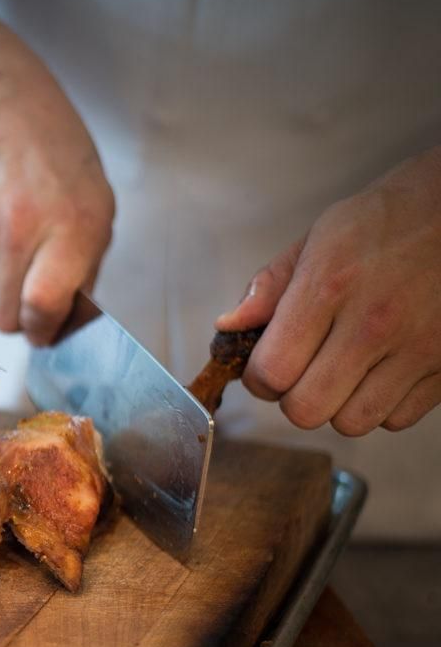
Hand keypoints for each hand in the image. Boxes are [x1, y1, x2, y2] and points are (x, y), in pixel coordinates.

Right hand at [0, 75, 113, 345]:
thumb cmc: (57, 164)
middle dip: (21, 314)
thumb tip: (61, 328)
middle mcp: (14, 229)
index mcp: (66, 226)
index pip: (42, 307)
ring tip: (10, 250)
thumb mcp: (96, 210)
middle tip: (30, 285)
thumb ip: (83, 273)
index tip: (48, 327)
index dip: (45, 330)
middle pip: (5, 317)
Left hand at [215, 147, 440, 434]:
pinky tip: (382, 371)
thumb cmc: (385, 223)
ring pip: (351, 423)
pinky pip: (397, 419)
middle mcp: (373, 322)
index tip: (266, 365)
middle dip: (293, 397)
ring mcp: (417, 347)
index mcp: (329, 286)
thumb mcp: (318, 238)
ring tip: (344, 372)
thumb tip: (229, 327)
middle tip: (302, 373)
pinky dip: (382, 406)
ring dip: (338, 406)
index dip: (259, 379)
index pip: (272, 371)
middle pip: (306, 410)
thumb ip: (269, 287)